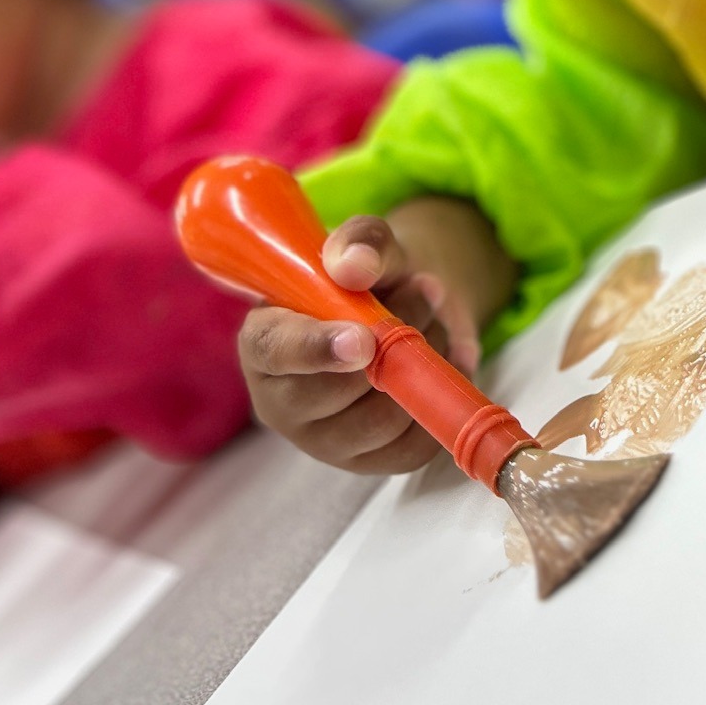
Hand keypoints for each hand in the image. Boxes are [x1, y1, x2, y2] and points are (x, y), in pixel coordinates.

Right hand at [238, 213, 478, 474]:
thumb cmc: (370, 277)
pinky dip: (438, 401)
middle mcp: (281, 400)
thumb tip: (354, 267)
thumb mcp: (369, 244)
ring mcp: (322, 439)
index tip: (363, 341)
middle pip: (333, 394)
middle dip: (393, 340)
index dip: (316, 349)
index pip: (274, 352)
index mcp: (264, 340)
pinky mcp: (365, 462)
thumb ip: (361, 242)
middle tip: (426, 290)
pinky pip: (410, 449)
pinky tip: (442, 362)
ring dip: (421, 364)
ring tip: (430, 323)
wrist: (407, 309)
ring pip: (380, 420)